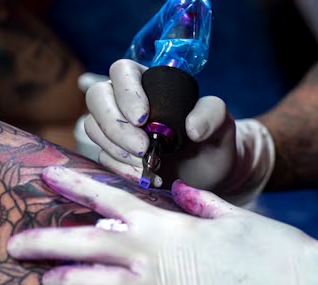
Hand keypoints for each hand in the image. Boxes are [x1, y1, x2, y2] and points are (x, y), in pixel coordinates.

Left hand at [8, 167, 317, 284]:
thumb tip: (179, 191)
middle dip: (48, 240)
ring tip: (49, 283)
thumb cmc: (278, 250)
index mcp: (175, 225)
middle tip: (18, 243)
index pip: (112, 199)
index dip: (75, 187)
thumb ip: (202, 203)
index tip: (46, 178)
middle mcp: (161, 257)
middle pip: (90, 244)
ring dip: (68, 282)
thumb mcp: (239, 217)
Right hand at [85, 59, 273, 204]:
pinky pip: (103, 157)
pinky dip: (122, 169)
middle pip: (98, 99)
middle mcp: (127, 102)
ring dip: (116, 149)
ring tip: (147, 165)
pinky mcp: (115, 155)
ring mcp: (117, 129)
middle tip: (142, 148)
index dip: (126, 92)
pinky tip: (148, 178)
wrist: (211, 174)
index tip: (143, 117)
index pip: (123, 72)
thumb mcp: (222, 124)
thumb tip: (191, 128)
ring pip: (94, 128)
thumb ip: (212, 115)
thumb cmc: (214, 140)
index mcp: (150, 83)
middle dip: (115, 125)